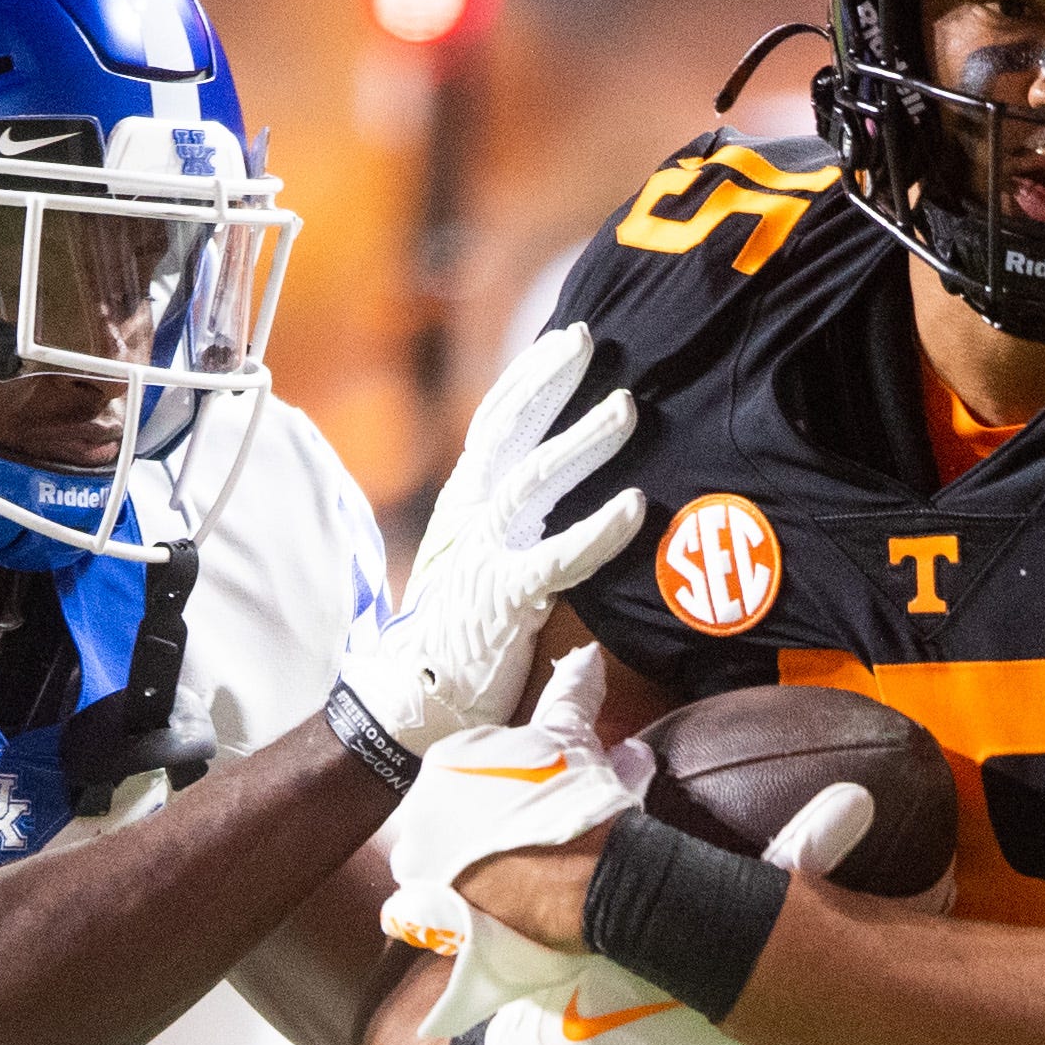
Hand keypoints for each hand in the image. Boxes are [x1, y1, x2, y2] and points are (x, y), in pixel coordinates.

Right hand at [333, 322, 646, 754]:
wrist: (410, 705)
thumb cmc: (456, 636)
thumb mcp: (479, 561)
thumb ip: (513, 523)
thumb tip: (559, 488)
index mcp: (464, 504)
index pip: (493, 422)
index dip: (529, 377)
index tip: (566, 340)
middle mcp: (468, 518)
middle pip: (505, 431)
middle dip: (547, 381)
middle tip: (589, 342)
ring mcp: (481, 556)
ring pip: (532, 481)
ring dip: (581, 441)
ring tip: (626, 410)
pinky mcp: (503, 600)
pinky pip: (557, 556)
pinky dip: (598, 529)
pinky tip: (634, 507)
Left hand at [383, 647, 644, 1035]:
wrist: (595, 877)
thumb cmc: (584, 805)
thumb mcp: (575, 741)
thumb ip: (572, 696)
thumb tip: (585, 655)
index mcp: (448, 758)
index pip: (468, 772)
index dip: (505, 790)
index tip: (533, 806)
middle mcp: (420, 804)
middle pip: (448, 816)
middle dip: (481, 828)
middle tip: (527, 844)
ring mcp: (419, 858)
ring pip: (435, 860)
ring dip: (460, 869)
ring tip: (509, 883)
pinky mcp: (426, 908)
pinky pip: (414, 912)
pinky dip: (435, 915)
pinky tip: (470, 917)